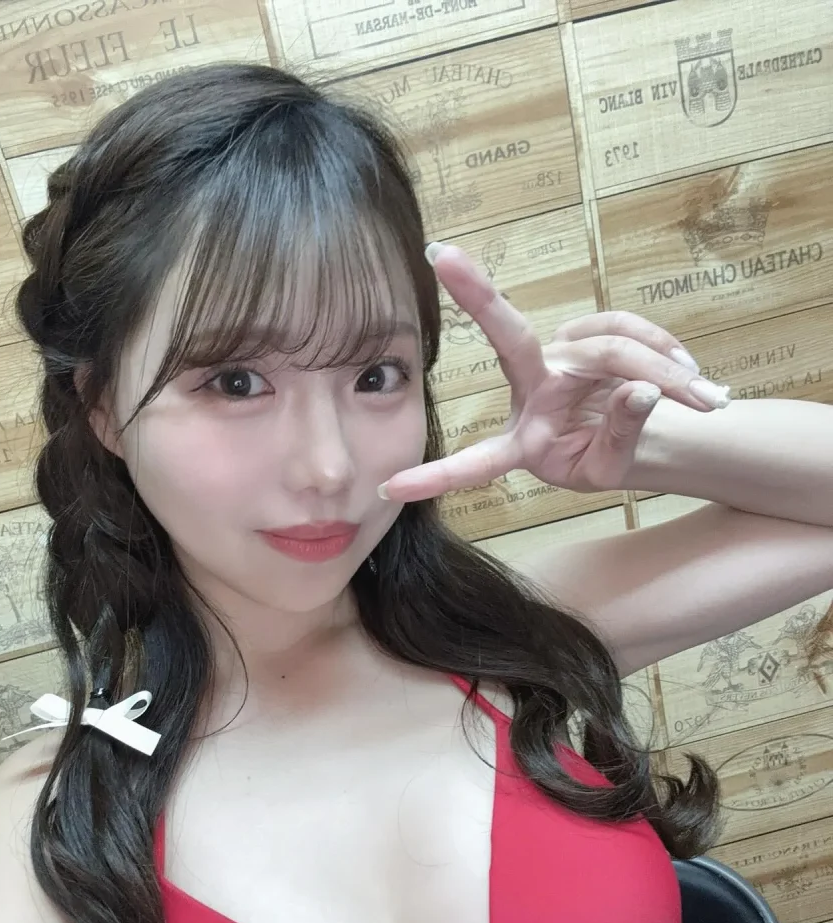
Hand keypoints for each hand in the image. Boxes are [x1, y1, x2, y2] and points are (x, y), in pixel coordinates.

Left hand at [379, 243, 731, 501]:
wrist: (643, 435)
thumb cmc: (607, 459)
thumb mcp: (612, 468)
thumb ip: (620, 434)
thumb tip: (640, 389)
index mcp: (521, 440)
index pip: (477, 459)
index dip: (439, 476)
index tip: (391, 487)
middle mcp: (531, 389)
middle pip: (513, 339)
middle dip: (477, 296)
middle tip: (442, 256)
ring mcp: (559, 356)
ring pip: (611, 347)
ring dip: (666, 371)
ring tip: (709, 400)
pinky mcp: (589, 334)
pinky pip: (630, 329)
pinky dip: (667, 350)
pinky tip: (690, 375)